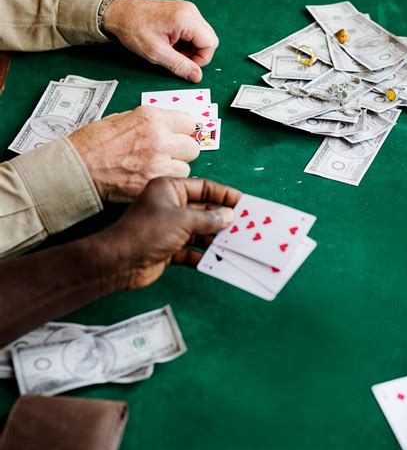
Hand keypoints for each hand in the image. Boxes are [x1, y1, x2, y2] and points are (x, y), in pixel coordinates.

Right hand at [68, 106, 198, 201]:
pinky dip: (163, 184)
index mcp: (152, 118)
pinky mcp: (152, 184)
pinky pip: (172, 184)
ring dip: (174, 170)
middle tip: (167, 155)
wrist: (76, 166)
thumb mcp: (122, 118)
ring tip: (155, 169)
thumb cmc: (93, 142)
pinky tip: (148, 179)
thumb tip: (169, 127)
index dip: (182, 131)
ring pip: (186, 169)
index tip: (176, 137)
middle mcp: (159, 139)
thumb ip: (150, 122)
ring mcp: (157, 163)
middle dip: (181, 152)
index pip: (189, 123)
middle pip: (192, 148)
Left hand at [98, 177, 241, 288]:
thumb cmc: (146, 232)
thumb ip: (209, 218)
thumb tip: (229, 216)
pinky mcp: (168, 248)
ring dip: (215, 239)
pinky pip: (191, 250)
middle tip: (245, 226)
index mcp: (170, 189)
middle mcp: (170, 206)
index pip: (203, 187)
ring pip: (199, 232)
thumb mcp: (183, 220)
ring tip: (236, 244)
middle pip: (204, 210)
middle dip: (222, 219)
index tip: (243, 202)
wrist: (119, 262)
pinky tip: (217, 260)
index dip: (224, 194)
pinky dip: (203, 255)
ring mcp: (169, 228)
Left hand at [102, 0, 218, 82]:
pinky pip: (194, 30)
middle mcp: (190, 11)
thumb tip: (197, 76)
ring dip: (190, 48)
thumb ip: (180, 65)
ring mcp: (187, 9)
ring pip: (202, 36)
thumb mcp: (156, 53)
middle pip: (209, 39)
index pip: (210, 43)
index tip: (185, 65)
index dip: (201, 60)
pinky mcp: (182, 11)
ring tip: (171, 50)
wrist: (119, 12)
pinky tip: (171, 43)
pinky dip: (186, 41)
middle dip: (196, 54)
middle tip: (176, 58)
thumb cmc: (133, 29)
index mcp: (186, 18)